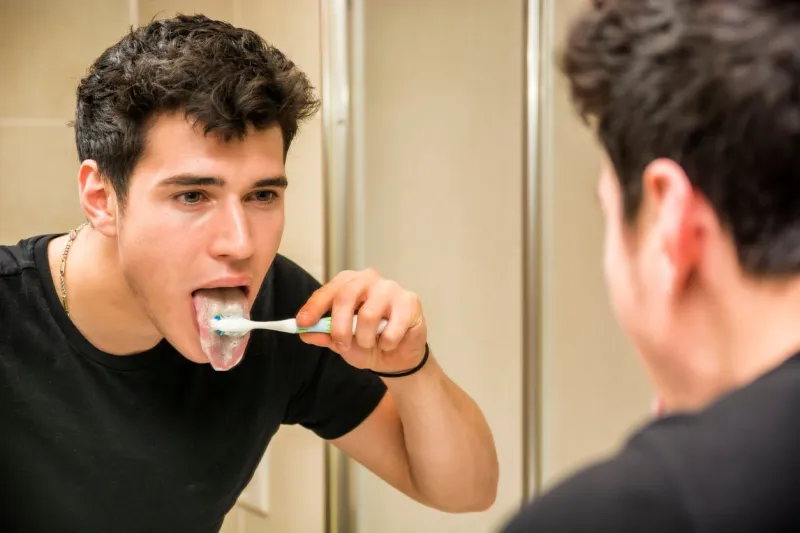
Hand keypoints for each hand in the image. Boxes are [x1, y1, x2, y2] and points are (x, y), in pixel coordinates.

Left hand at [296, 269, 427, 373]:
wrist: (397, 357)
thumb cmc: (368, 342)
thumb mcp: (341, 342)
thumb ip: (324, 335)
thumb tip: (305, 332)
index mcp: (349, 283)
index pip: (329, 290)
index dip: (314, 307)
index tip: (302, 323)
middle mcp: (369, 279)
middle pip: (346, 296)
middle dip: (339, 327)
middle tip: (340, 346)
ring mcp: (391, 288)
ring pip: (368, 315)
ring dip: (365, 339)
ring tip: (370, 344)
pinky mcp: (410, 302)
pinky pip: (391, 328)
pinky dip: (386, 343)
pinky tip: (389, 343)